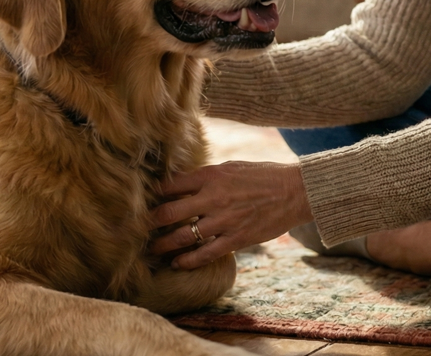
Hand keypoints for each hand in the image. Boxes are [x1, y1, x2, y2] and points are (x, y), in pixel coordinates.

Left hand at [150, 160, 312, 270]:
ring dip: (164, 245)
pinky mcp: (236, 239)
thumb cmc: (263, 176)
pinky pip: (206, 253)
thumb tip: (182, 182)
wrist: (294, 191)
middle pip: (169, 212)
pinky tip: (177, 263)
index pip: (171, 185)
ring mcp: (224, 220)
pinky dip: (188, 260)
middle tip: (136, 230)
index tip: (142, 202)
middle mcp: (213, 197)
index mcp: (211, 176)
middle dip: (150, 222)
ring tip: (152, 250)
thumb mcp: (231, 167)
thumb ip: (207, 176)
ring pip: (183, 236)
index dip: (153, 195)